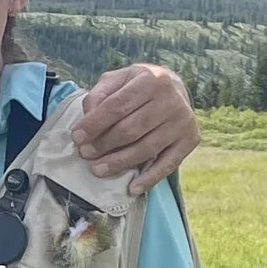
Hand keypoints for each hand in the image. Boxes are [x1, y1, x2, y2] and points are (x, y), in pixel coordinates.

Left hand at [72, 60, 198, 190]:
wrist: (175, 87)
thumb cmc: (139, 86)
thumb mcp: (119, 79)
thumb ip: (100, 94)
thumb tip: (88, 117)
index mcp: (151, 79)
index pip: (117, 106)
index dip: (94, 124)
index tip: (77, 137)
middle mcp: (170, 100)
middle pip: (130, 129)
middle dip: (104, 144)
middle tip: (85, 154)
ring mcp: (182, 122)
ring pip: (146, 149)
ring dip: (119, 162)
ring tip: (98, 169)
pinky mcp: (190, 140)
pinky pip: (168, 165)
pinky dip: (149, 179)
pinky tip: (132, 188)